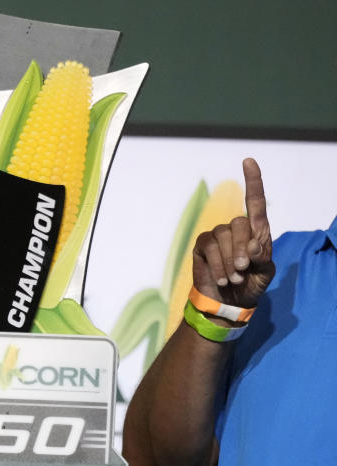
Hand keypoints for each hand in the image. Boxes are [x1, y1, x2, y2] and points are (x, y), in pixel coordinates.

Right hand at [192, 158, 274, 308]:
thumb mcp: (264, 274)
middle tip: (242, 270)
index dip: (253, 181)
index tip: (249, 161)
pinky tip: (221, 278)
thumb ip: (262, 258)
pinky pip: (209, 246)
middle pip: (240, 224)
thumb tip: (252, 245)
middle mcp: (236, 230)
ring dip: (229, 261)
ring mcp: (217, 236)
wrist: (227, 304)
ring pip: (223, 236)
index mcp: (257, 233)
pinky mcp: (202, 245)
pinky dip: (217, 264)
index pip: (256, 203)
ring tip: (232, 278)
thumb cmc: (249, 286)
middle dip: (241, 248)